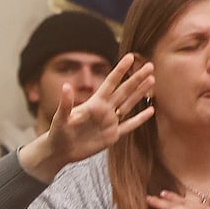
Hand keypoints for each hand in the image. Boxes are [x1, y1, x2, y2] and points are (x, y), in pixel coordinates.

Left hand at [19, 54, 154, 181]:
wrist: (60, 151)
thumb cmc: (57, 133)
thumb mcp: (60, 118)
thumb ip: (65, 103)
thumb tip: (65, 86)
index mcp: (94, 103)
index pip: (110, 83)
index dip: (120, 70)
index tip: (129, 57)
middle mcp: (104, 110)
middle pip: (124, 91)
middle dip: (136, 79)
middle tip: (150, 65)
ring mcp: (109, 123)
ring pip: (128, 105)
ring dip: (140, 93)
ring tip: (152, 80)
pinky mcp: (112, 136)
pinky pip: (128, 126)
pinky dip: (139, 119)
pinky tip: (151, 111)